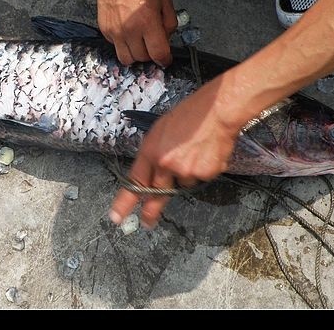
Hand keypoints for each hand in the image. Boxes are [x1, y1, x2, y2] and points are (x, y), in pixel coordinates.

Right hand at [93, 0, 176, 66]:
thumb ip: (170, 21)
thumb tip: (167, 38)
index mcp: (148, 22)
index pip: (158, 53)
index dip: (165, 60)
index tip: (166, 59)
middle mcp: (131, 31)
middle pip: (143, 58)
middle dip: (150, 54)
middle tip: (152, 43)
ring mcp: (116, 33)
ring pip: (127, 59)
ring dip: (136, 55)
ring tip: (139, 43)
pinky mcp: (106, 32)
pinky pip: (116, 48)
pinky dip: (124, 45)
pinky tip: (128, 33)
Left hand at [109, 78, 238, 228]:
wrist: (216, 112)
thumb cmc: (188, 115)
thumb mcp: (160, 130)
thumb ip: (154, 153)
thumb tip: (153, 172)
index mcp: (151, 151)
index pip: (134, 182)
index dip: (124, 202)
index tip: (116, 217)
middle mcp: (166, 164)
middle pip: (156, 195)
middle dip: (150, 211)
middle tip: (147, 222)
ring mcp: (186, 171)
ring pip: (183, 183)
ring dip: (186, 174)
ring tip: (194, 152)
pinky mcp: (204, 175)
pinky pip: (200, 179)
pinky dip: (203, 169)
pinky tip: (206, 153)